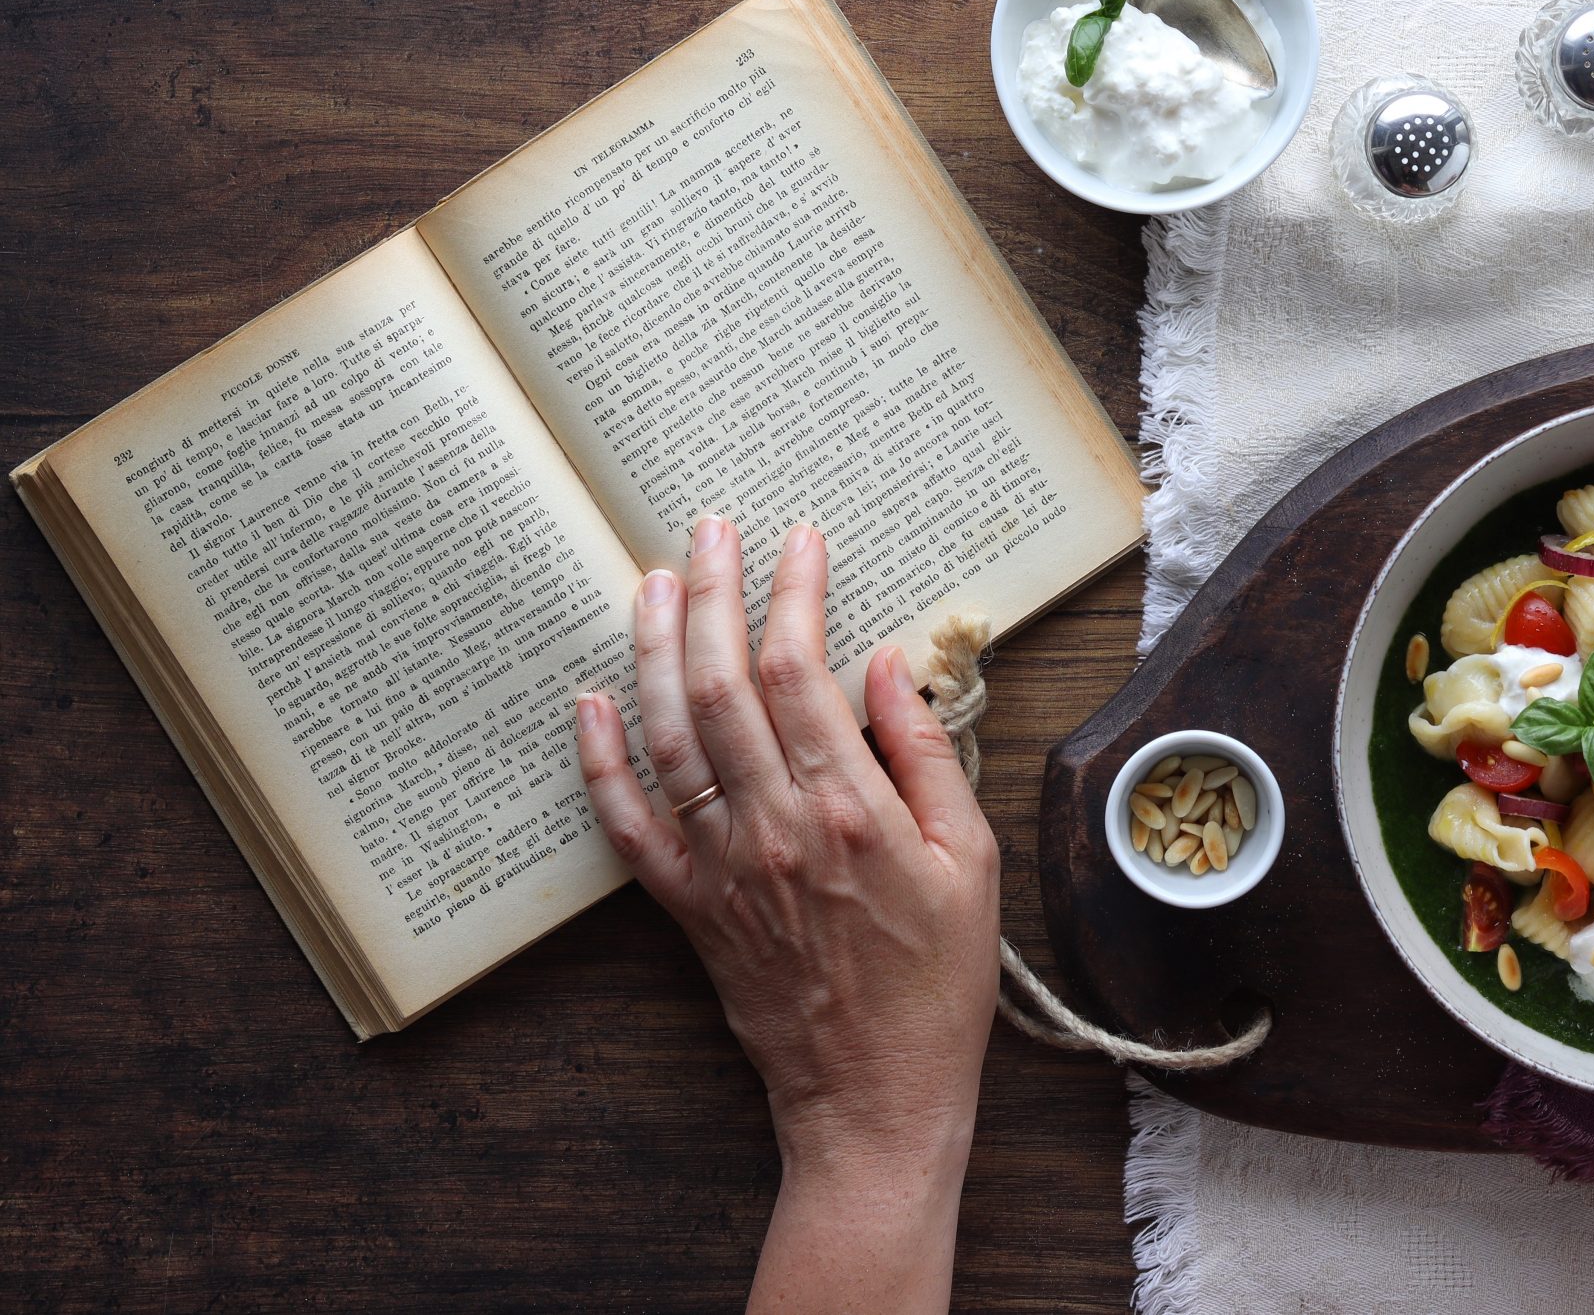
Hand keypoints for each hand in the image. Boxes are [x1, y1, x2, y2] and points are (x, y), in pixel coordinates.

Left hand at [575, 515, 998, 1314]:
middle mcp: (772, 826)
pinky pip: (627, 824)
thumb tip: (889, 666)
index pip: (805, 671)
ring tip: (651, 583)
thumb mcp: (970, 861)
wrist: (875, 1098)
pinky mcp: (688, 907)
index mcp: (849, 808)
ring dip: (651, 650)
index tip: (797, 541)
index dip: (794, 594)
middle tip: (709, 530)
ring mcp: (720, 866)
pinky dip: (599, 761)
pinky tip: (589, 702)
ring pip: (667, 735)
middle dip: (713, 594)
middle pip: (723, 684)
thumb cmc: (939, 985)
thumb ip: (925, 756)